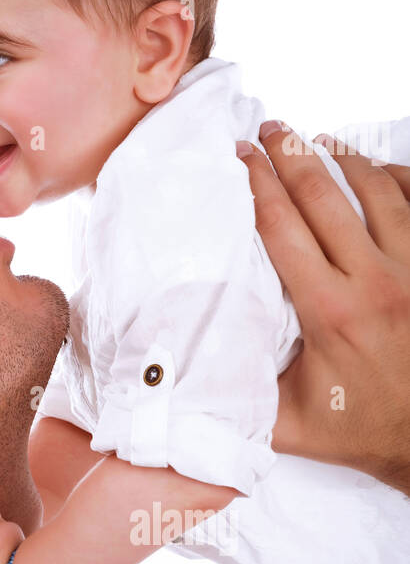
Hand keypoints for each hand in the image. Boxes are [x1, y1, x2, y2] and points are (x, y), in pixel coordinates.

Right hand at [239, 122, 409, 492]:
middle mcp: (376, 282)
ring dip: (346, 158)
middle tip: (269, 130)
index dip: (257, 183)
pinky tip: (379, 169)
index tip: (239, 155)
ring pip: (381, 192)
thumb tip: (176, 376)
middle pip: (326, 196)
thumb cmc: (360, 433)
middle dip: (292, 155)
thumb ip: (234, 398)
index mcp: (329, 312)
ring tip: (318, 140)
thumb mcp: (286, 426)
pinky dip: (400, 179)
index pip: (282, 226)